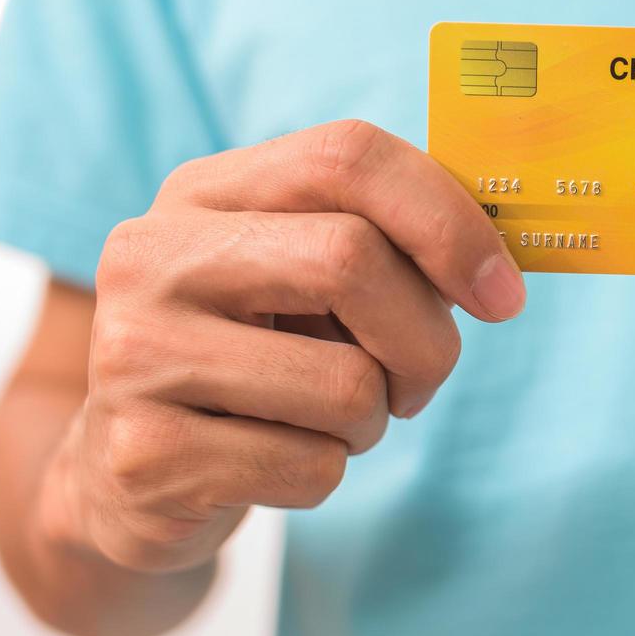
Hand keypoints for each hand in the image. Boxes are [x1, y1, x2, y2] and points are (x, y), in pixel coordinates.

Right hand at [45, 119, 523, 570]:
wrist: (130, 478)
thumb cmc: (257, 363)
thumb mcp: (308, 284)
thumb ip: (393, 248)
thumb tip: (498, 261)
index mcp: (204, 193)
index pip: (347, 156)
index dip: (448, 221)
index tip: (504, 294)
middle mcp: (152, 256)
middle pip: (352, 259)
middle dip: (427, 340)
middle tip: (418, 381)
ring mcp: (135, 354)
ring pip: (347, 386)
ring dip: (373, 421)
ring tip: (323, 421)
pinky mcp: (144, 454)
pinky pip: (314, 468)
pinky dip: (327, 474)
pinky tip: (274, 462)